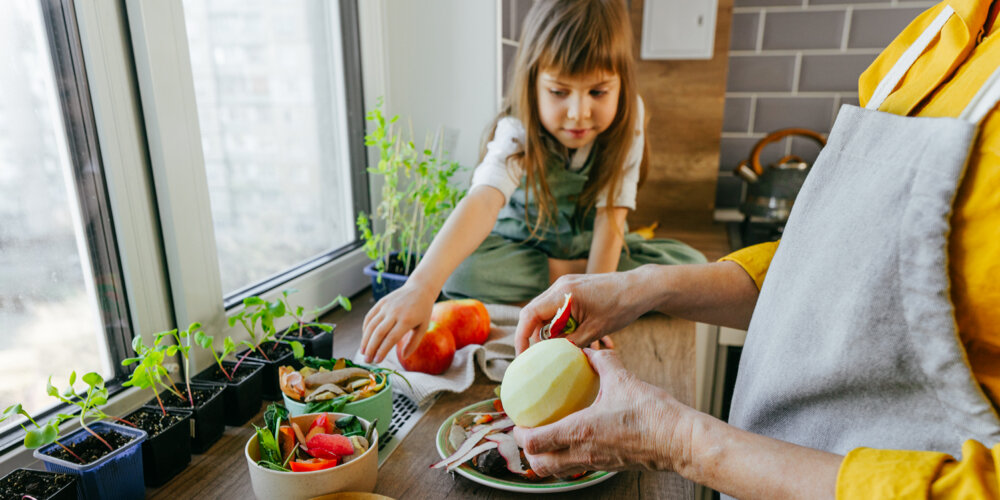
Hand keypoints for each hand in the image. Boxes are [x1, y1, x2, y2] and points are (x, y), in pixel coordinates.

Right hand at [360, 281, 437, 362]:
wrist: (420, 288)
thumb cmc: (423, 311)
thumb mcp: (423, 327)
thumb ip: (413, 343)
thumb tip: (403, 357)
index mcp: (407, 320)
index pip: (391, 338)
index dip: (382, 351)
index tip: (377, 361)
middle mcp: (395, 312)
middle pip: (378, 333)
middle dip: (371, 349)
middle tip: (367, 361)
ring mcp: (386, 306)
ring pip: (371, 325)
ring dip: (365, 340)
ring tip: (364, 352)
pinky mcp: (381, 302)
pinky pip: (369, 316)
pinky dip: (365, 328)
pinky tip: (365, 338)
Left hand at [512, 349, 687, 476]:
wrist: (679, 440)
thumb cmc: (651, 411)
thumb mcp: (622, 378)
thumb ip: (601, 360)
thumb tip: (589, 348)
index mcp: (580, 431)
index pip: (535, 442)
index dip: (520, 434)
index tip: (517, 422)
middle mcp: (584, 452)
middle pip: (541, 465)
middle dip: (530, 453)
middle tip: (528, 433)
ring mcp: (596, 463)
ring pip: (559, 471)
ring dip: (547, 459)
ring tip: (547, 440)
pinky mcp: (609, 466)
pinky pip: (578, 467)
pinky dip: (569, 458)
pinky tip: (576, 440)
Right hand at [515, 269, 654, 353]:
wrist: (640, 288)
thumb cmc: (620, 307)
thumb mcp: (593, 331)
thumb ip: (568, 343)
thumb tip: (551, 357)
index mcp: (563, 293)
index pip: (529, 315)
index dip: (522, 337)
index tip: (523, 356)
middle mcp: (560, 286)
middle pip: (533, 313)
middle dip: (532, 336)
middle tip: (536, 358)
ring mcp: (566, 285)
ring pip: (545, 311)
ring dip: (546, 330)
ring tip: (554, 350)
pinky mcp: (574, 289)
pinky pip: (557, 308)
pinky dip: (557, 323)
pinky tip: (568, 338)